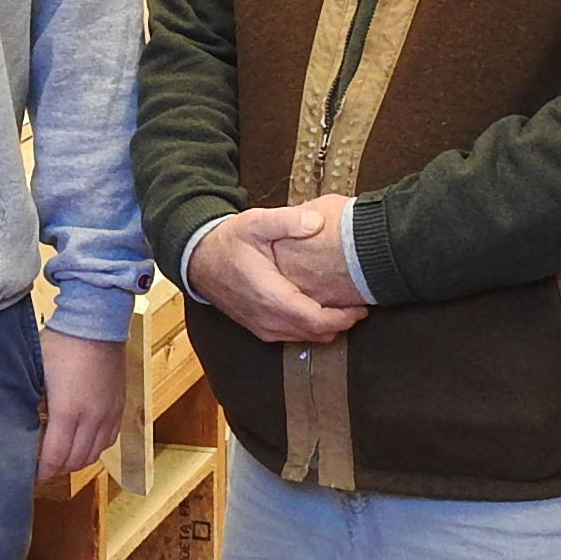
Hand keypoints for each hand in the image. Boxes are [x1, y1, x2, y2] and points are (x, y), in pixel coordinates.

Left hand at [37, 329, 125, 482]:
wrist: (97, 323)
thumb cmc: (62, 343)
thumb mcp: (36, 371)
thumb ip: (29, 400)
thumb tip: (14, 422)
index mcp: (68, 410)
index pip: (55, 456)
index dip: (41, 470)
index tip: (29, 475)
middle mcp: (92, 418)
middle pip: (75, 461)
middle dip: (56, 469)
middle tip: (40, 468)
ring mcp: (109, 413)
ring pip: (93, 455)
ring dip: (75, 462)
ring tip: (59, 459)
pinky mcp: (119, 407)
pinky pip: (108, 441)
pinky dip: (93, 450)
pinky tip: (81, 444)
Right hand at [188, 209, 367, 346]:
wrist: (198, 260)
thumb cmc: (229, 241)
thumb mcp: (255, 222)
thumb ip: (287, 221)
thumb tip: (317, 221)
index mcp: (270, 297)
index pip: (316, 320)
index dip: (344, 317)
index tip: (362, 306)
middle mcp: (267, 320)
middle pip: (315, 334)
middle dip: (341, 323)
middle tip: (360, 306)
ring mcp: (262, 328)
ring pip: (305, 338)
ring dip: (327, 328)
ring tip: (345, 309)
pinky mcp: (260, 329)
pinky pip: (293, 336)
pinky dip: (311, 328)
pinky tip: (320, 311)